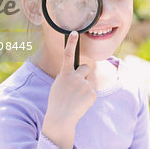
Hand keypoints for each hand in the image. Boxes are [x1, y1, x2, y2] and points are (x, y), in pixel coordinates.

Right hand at [42, 31, 96, 147]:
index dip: (71, 43)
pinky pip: (92, 92)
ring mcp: (84, 85)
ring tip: (76, 99)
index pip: (68, 55)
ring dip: (85, 88)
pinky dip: (88, 98)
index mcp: (65, 74)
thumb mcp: (58, 85)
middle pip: (86, 68)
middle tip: (76, 86)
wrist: (61, 118)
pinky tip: (80, 104)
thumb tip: (78, 74)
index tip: (75, 32)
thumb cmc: (57, 102)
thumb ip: (67, 77)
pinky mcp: (92, 93)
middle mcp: (75, 77)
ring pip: (89, 82)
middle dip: (83, 74)